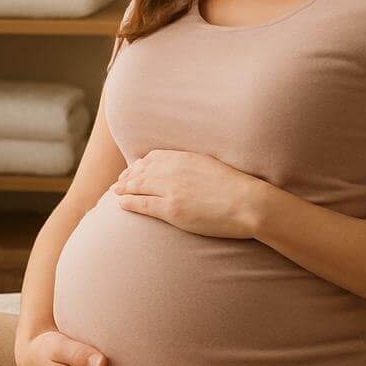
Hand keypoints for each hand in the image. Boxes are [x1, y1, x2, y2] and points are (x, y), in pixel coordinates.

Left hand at [110, 149, 267, 239]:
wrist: (249, 203)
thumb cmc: (238, 188)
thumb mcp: (214, 166)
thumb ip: (196, 165)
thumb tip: (189, 170)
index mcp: (186, 157)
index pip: (155, 157)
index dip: (141, 163)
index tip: (135, 169)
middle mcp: (175, 170)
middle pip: (142, 171)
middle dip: (128, 176)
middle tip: (119, 182)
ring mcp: (171, 190)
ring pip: (138, 186)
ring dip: (124, 188)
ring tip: (116, 192)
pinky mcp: (171, 209)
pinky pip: (142, 204)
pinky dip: (128, 202)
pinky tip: (121, 203)